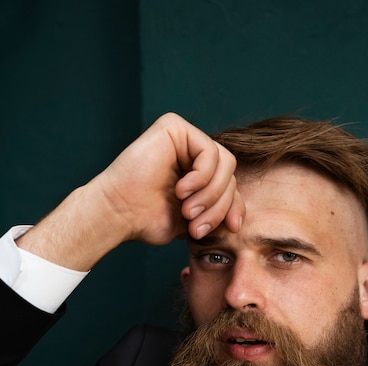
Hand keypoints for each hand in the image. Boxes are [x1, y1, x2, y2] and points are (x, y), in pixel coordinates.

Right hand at [17, 113, 244, 269]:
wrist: (120, 214)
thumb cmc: (147, 219)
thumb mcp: (195, 221)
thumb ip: (217, 212)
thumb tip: (240, 218)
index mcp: (196, 171)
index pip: (231, 185)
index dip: (234, 207)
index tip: (230, 228)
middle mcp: (191, 151)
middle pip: (231, 174)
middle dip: (219, 205)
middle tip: (197, 226)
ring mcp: (183, 138)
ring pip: (225, 163)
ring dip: (210, 194)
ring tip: (188, 211)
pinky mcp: (174, 128)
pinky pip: (209, 151)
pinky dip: (202, 176)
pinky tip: (181, 190)